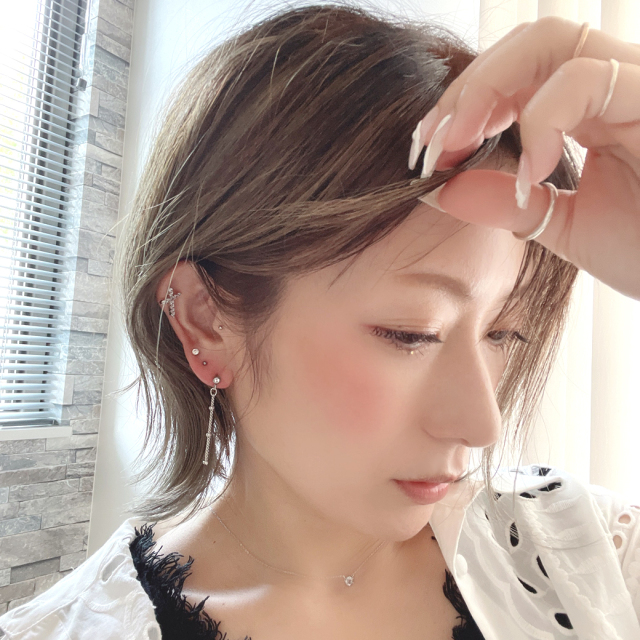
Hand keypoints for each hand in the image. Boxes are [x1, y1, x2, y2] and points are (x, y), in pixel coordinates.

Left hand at [410, 17, 639, 300]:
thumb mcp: (564, 225)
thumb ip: (508, 203)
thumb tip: (444, 191)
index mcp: (591, 110)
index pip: (517, 77)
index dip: (464, 105)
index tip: (427, 151)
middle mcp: (616, 85)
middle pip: (527, 44)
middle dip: (466, 90)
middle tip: (432, 143)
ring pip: (554, 41)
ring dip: (488, 90)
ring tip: (459, 146)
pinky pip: (590, 78)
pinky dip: (543, 119)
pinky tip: (532, 172)